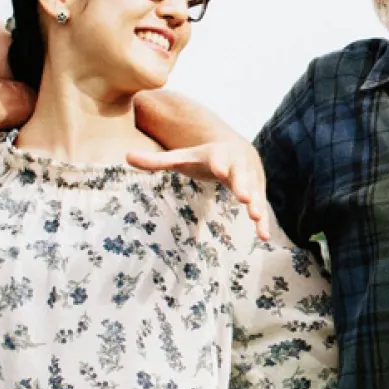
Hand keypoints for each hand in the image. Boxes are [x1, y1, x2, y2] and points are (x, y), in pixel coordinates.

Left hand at [129, 140, 270, 241]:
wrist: (239, 150)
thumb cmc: (205, 158)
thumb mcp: (182, 158)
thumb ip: (157, 160)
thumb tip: (125, 156)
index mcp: (220, 155)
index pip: (219, 159)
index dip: (220, 164)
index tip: (220, 170)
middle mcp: (239, 166)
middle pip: (241, 175)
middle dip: (243, 185)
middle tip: (243, 197)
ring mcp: (252, 180)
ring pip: (255, 192)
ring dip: (256, 205)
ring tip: (255, 218)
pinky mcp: (258, 193)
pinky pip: (261, 207)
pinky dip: (263, 221)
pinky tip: (263, 238)